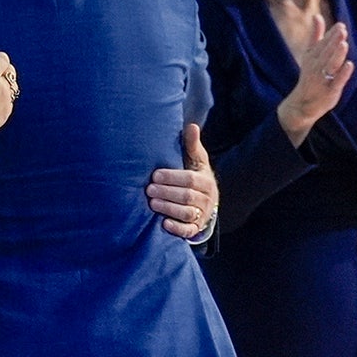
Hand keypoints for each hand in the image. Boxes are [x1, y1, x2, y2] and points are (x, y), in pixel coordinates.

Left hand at [146, 123, 218, 239]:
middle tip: (149, 189)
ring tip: (152, 203)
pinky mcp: (196, 228)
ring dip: (168, 208)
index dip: (172, 177)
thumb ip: (192, 145)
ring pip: (187, 213)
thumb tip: (191, 126)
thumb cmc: (195, 176)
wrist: (206, 203)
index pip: (190, 179)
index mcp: (205, 180)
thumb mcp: (197, 161)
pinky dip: (177, 228)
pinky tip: (164, 224)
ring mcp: (202, 214)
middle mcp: (207, 198)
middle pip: (187, 196)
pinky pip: (188, 230)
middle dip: (167, 192)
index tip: (155, 175)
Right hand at [278, 15, 353, 144]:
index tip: (341, 25)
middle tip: (342, 31)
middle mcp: (316, 66)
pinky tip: (349, 65)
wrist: (303, 103)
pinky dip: (342, 74)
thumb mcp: (310, 55)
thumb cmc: (310, 76)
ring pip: (331, 65)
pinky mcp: (329, 91)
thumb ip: (316, 36)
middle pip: (327, 52)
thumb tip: (317, 16)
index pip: (323, 43)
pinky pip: (336, 81)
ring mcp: (322, 79)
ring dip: (337, 55)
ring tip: (344, 45)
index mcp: (313, 56)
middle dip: (334, 41)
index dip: (331, 35)